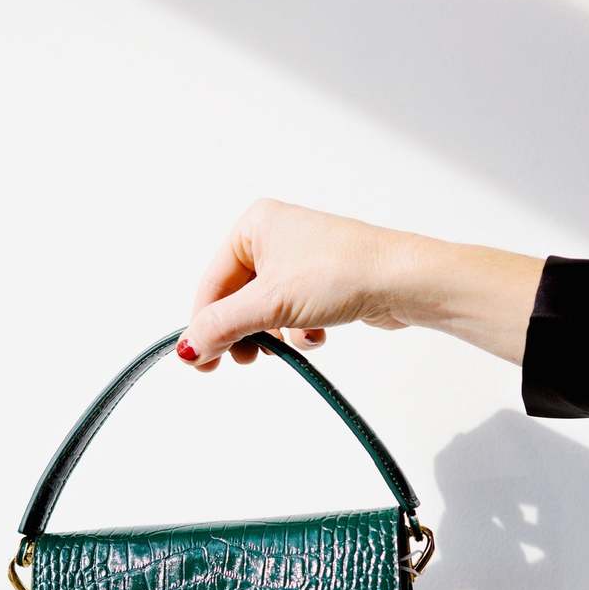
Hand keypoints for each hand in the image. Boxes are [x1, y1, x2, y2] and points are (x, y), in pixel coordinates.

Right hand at [177, 198, 543, 369]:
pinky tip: (317, 334)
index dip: (204, 326)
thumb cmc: (339, 274)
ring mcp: (299, 260)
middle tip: (245, 360)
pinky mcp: (321, 283)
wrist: (402, 280)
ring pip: (264, 312)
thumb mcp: (269, 304)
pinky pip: (291, 315)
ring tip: (288, 343)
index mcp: (253, 226)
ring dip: (274, 335)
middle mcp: (273, 236)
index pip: (211, 284)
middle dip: (243, 333)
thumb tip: (186, 350)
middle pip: (236, 300)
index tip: (201, 363)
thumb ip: (222, 327)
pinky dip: (299, 331)